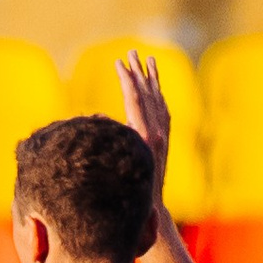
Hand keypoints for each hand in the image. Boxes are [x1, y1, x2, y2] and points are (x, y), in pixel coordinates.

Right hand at [116, 50, 172, 209]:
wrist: (153, 211)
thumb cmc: (130, 195)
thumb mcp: (118, 169)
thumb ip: (111, 142)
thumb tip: (98, 120)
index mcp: (145, 136)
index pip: (135, 99)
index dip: (126, 79)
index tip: (118, 62)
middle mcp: (157, 132)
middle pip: (148, 94)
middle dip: (138, 72)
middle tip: (131, 51)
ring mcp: (164, 136)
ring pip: (158, 100)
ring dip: (151, 79)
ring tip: (148, 59)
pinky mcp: (165, 140)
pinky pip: (163, 111)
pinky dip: (157, 95)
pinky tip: (155, 86)